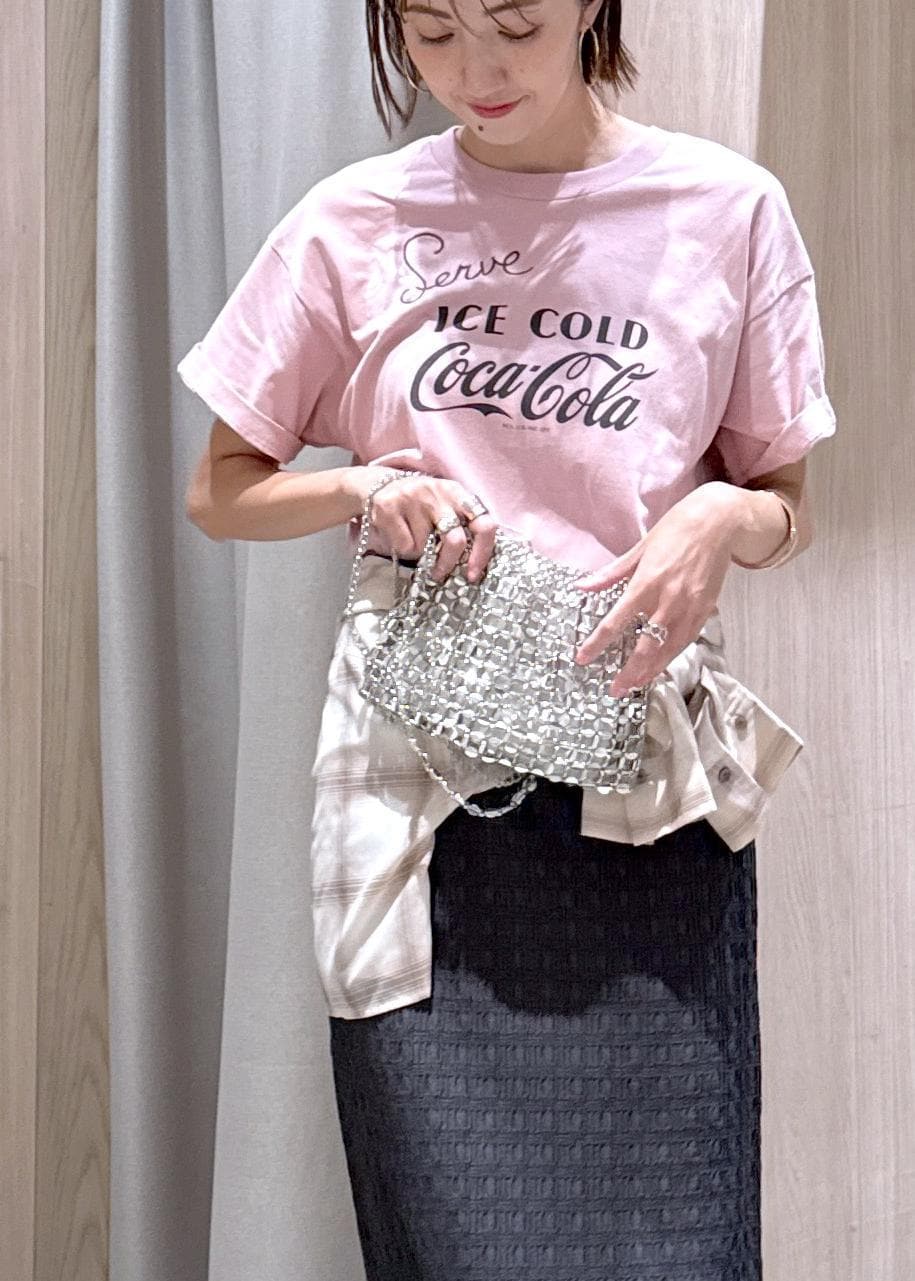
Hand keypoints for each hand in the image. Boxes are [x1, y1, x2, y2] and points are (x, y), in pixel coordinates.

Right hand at [356, 467, 497, 582]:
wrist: (373, 485)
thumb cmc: (417, 504)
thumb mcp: (442, 505)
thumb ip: (458, 526)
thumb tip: (470, 566)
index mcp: (457, 492)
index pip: (484, 524)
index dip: (482, 553)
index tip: (472, 574)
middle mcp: (438, 492)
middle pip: (455, 540)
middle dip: (447, 563)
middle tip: (438, 573)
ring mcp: (413, 497)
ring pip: (424, 547)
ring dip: (417, 551)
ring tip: (409, 535)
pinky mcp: (390, 506)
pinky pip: (403, 545)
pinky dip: (400, 548)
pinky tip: (396, 533)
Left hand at [571, 484, 739, 696]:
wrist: (718, 522)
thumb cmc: (677, 529)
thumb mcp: (639, 548)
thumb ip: (610, 573)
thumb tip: (582, 586)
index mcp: (646, 583)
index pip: (616, 622)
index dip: (597, 643)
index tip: (583, 658)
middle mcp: (668, 600)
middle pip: (645, 646)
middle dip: (629, 672)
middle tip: (615, 689)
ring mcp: (690, 607)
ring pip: (668, 649)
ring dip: (651, 671)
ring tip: (636, 686)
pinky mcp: (705, 610)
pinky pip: (686, 640)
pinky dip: (672, 656)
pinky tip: (661, 666)